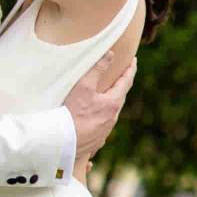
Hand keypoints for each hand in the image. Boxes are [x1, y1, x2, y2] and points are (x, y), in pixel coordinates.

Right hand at [65, 49, 135, 166]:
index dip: (130, 70)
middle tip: (121, 77)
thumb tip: (110, 54)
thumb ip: (97, 68)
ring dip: (109, 104)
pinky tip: (93, 120)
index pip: (126, 82)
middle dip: (121, 87)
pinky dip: (99, 119)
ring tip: (106, 97)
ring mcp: (104, 131)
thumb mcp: (84, 86)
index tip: (134, 61)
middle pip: (119, 99)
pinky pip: (100, 127)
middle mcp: (112, 119)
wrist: (61, 143)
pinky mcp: (95, 141)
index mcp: (113, 104)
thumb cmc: (72, 113)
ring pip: (110, 114)